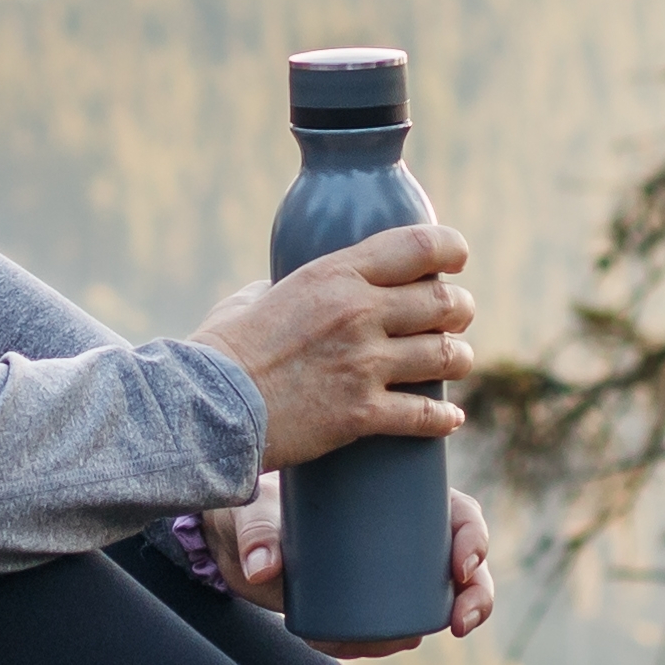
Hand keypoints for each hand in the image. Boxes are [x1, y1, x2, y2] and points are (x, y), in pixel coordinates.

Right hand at [194, 219, 474, 468]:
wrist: (205, 407)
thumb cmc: (221, 350)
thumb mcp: (254, 297)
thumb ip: (287, 288)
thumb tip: (294, 291)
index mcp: (335, 274)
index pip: (419, 245)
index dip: (452, 249)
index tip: (458, 260)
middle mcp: (359, 313)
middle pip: (444, 302)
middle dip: (460, 310)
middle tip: (457, 318)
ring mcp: (364, 365)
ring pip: (446, 356)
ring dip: (459, 359)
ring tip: (456, 362)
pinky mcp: (362, 415)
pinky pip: (425, 416)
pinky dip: (443, 419)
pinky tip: (449, 420)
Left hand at [211, 484, 497, 659]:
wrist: (240, 536)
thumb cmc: (262, 506)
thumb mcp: (261, 512)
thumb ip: (258, 535)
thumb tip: (264, 567)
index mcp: (401, 497)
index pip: (458, 515)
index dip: (473, 539)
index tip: (461, 566)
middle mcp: (405, 535)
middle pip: (464, 565)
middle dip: (477, 595)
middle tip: (460, 621)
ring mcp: (389, 573)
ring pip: (437, 600)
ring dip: (440, 624)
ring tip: (401, 638)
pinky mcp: (366, 602)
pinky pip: (392, 626)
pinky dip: (384, 640)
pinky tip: (371, 645)